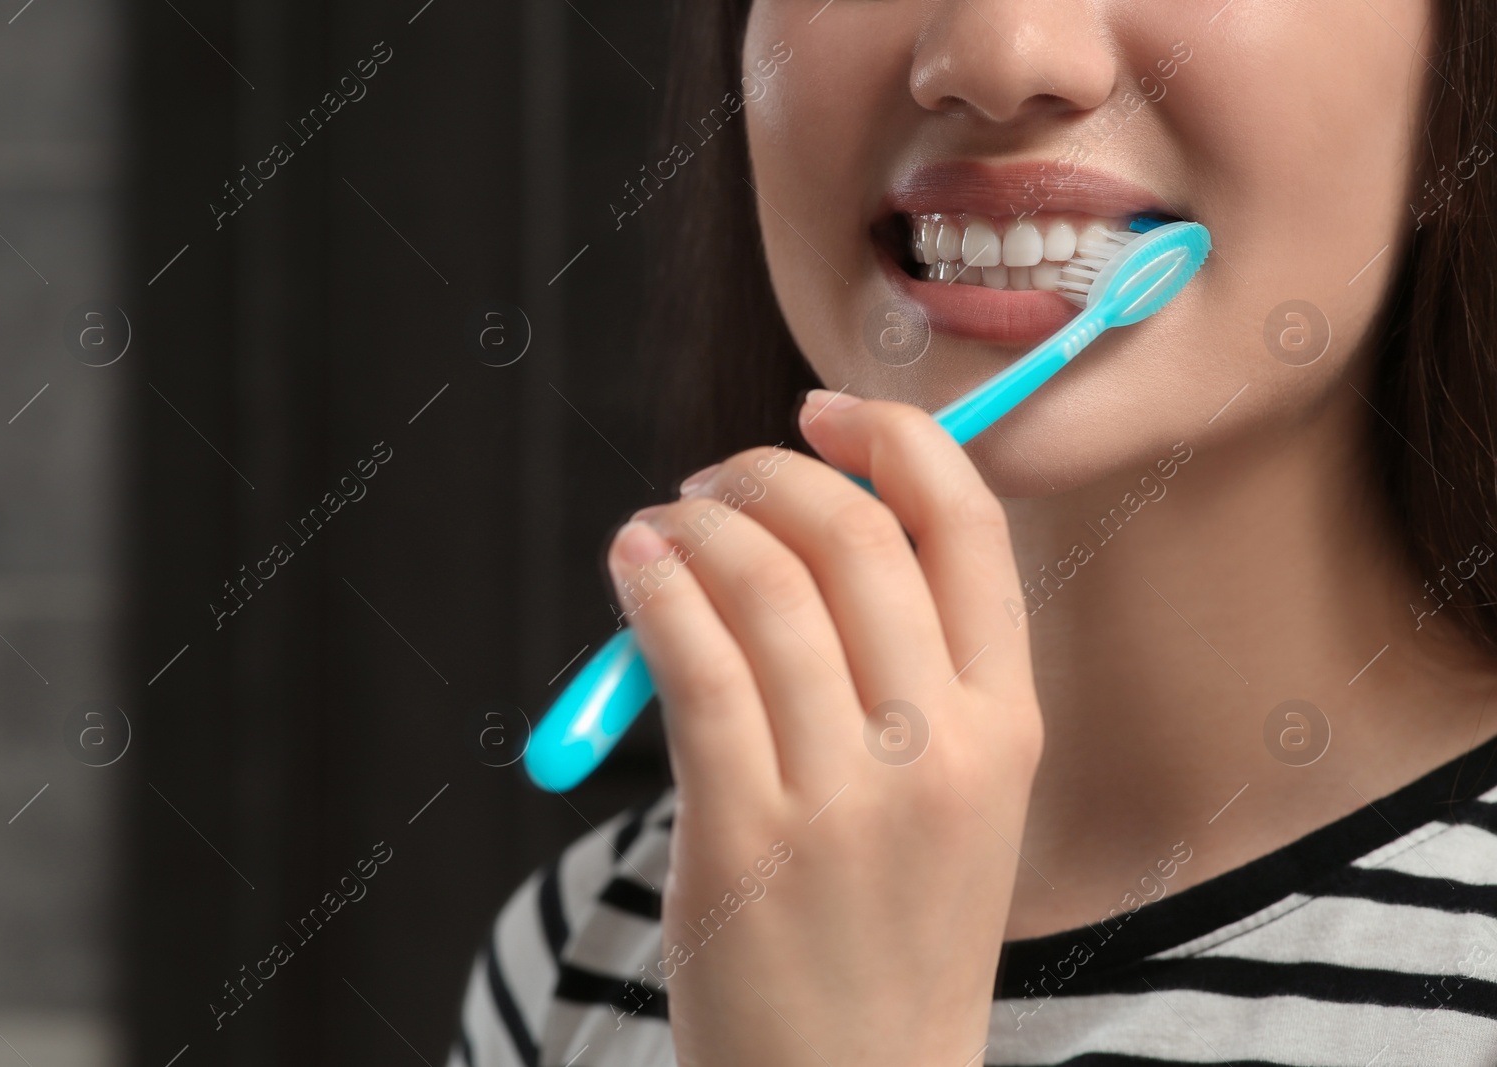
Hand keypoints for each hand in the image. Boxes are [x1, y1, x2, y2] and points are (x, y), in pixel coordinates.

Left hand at [605, 389, 1043, 1066]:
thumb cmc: (890, 930)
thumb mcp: (951, 799)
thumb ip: (904, 667)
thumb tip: (798, 528)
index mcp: (1009, 724)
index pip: (968, 526)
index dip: (893, 438)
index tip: (824, 413)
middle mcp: (942, 750)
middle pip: (852, 535)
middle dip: (768, 473)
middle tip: (715, 480)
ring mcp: (846, 799)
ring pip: (762, 584)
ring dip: (695, 524)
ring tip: (660, 528)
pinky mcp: (746, 838)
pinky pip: (693, 664)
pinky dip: (653, 589)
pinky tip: (633, 564)